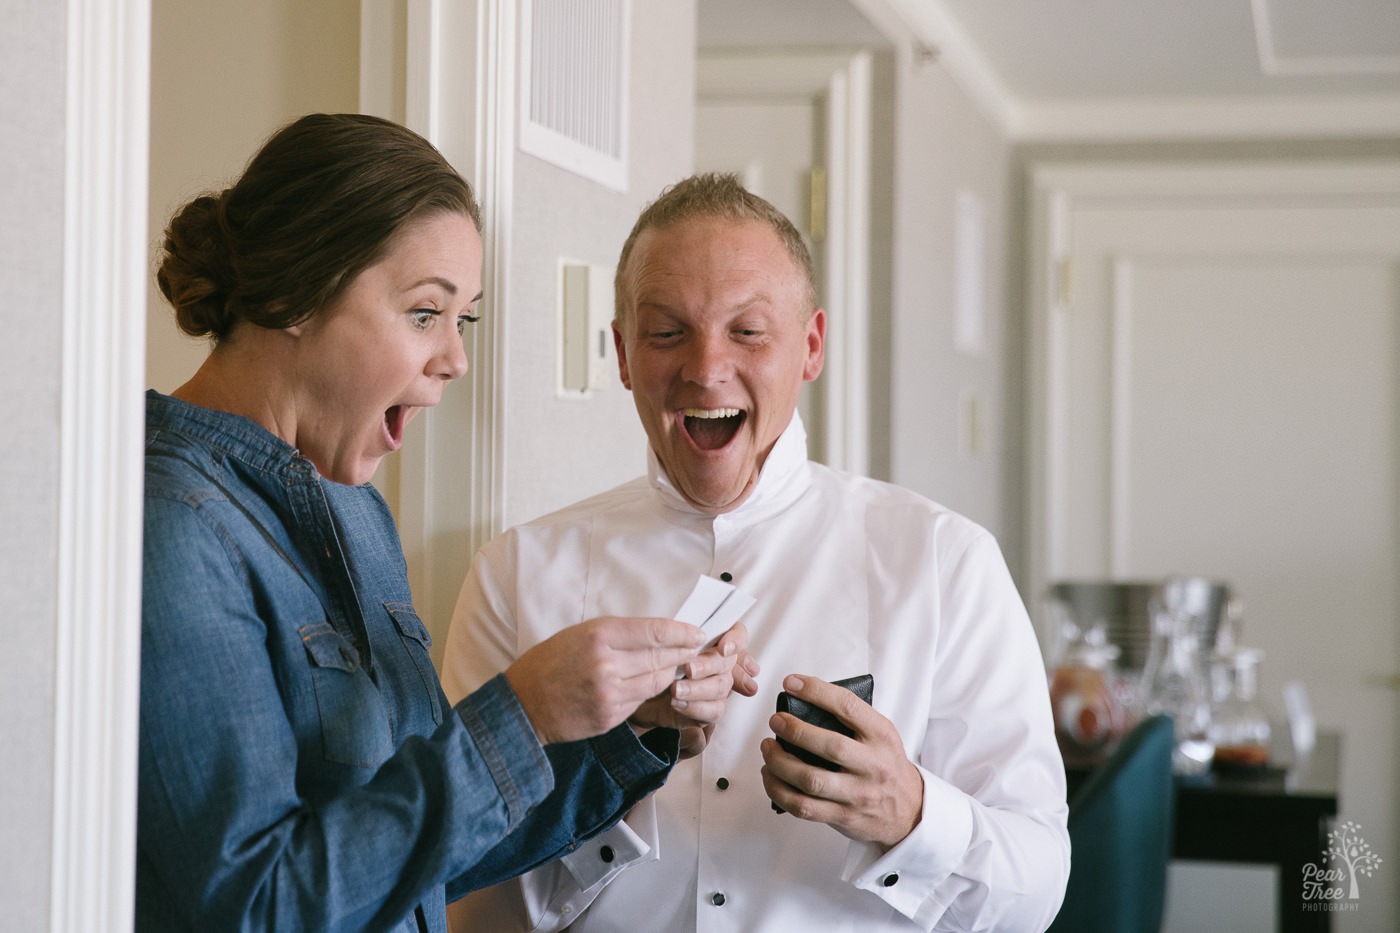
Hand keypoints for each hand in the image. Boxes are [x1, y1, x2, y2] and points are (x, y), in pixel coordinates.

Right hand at [503, 616, 704, 744]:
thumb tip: (657, 633)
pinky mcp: (611, 716)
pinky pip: (642, 700)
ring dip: (671, 673)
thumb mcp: (580, 634)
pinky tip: (654, 684)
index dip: (682, 632)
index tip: (696, 632)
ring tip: (679, 666)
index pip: (655, 631)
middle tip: (695, 649)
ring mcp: (610, 693)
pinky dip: (650, 691)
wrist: (524, 704)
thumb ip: (618, 634)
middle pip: (662, 657)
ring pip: (657, 682)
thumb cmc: (550, 663)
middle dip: (682, 653)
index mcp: (599, 635)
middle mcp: (607, 664)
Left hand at [629, 622, 759, 758]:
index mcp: (712, 639)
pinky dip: (695, 707)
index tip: (723, 648)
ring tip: (675, 689)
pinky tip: (677, 704)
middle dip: (709, 665)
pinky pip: (713, 710)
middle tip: (688, 669)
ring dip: (698, 688)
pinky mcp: (709, 708)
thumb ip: (677, 636)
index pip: (737, 634)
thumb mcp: (658, 642)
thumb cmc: (648, 661)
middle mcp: (719, 663)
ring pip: (721, 687)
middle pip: (728, 662)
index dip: (735, 640)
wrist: (634, 692)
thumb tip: (692, 633)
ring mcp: (716, 686)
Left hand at [760, 674, 922, 848]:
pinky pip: (803, 807)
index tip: (791, 683)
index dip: (816, 692)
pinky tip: (770, 776)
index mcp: (882, 737)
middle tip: (776, 720)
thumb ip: (853, 720)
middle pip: (829, 746)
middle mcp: (873, 765)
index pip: (848, 707)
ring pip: (811, 780)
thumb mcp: (882, 736)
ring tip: (768, 748)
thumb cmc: (886, 765)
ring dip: (780, 762)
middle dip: (795, 731)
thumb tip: (805, 700)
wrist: (909, 810)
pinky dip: (778, 791)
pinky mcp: (843, 816)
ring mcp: (858, 794)